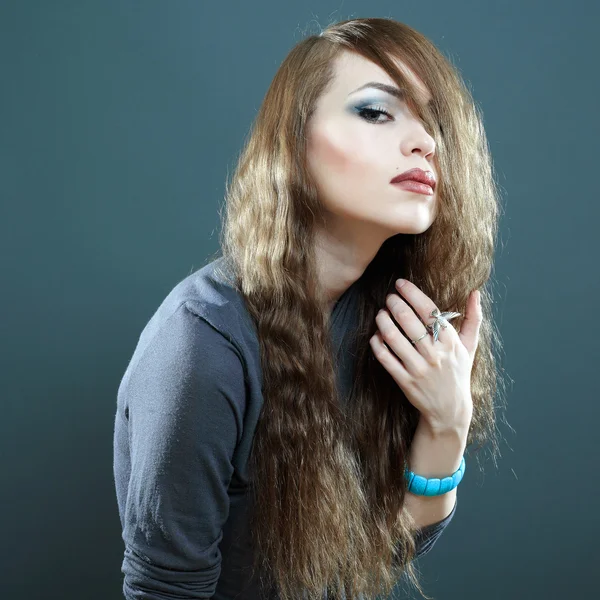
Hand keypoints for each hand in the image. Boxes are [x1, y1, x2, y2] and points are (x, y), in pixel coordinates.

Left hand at [369, 279, 481, 432]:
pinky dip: (377, 344)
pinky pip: (385, 358)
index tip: (400, 284)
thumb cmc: (458, 373)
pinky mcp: (405, 381)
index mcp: (450, 342)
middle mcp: (434, 354)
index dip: (412, 293)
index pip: (429, 310)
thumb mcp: (470, 347)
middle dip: (394, 304)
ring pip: (393, 338)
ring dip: (383, 321)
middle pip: (408, 321)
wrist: (450, 410)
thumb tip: (476, 292)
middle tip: (388, 297)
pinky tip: (376, 335)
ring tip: (380, 313)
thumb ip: (473, 318)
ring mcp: (419, 369)